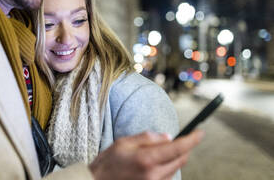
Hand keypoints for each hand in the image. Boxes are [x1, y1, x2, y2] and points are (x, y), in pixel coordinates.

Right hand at [89, 130, 203, 179]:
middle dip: (184, 148)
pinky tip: (153, 163)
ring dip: (173, 158)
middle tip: (177, 139)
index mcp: (147, 160)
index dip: (192, 139)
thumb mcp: (123, 142)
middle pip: (181, 159)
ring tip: (156, 152)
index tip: (199, 132)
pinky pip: (167, 177)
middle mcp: (154, 175)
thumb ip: (147, 138)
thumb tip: (168, 137)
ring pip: (175, 169)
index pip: (178, 148)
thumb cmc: (108, 163)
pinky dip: (166, 167)